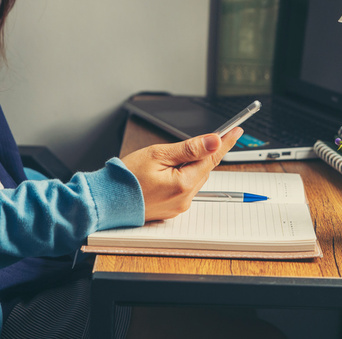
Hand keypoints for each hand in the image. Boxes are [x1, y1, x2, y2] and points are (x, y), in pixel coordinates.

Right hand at [121, 128, 243, 220]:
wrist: (106, 201)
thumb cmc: (125, 178)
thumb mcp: (158, 154)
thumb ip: (189, 148)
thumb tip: (213, 141)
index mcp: (183, 184)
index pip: (211, 158)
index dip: (224, 142)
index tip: (236, 131)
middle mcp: (185, 198)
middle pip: (204, 169)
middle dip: (203, 153)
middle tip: (201, 138)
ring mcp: (179, 206)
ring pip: (194, 178)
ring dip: (190, 165)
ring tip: (168, 159)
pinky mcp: (172, 209)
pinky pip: (184, 188)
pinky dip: (182, 176)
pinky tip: (166, 172)